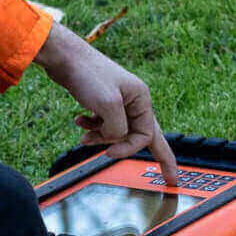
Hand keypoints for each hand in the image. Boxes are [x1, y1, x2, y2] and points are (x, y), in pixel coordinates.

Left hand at [33, 22, 177, 183]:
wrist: (65, 57)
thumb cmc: (88, 74)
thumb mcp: (107, 105)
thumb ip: (117, 129)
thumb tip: (116, 142)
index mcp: (141, 99)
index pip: (147, 135)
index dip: (128, 148)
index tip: (109, 152)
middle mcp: (133, 100)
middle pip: (145, 135)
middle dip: (154, 156)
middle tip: (171, 178)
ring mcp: (118, 101)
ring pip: (117, 132)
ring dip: (101, 137)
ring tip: (85, 136)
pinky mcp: (102, 101)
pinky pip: (103, 124)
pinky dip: (92, 127)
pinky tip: (80, 121)